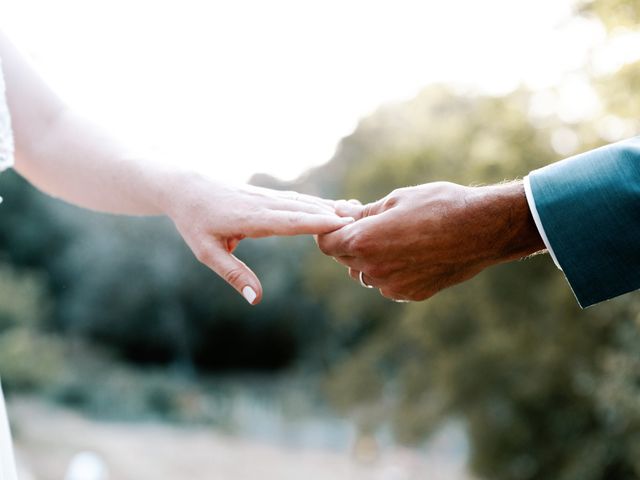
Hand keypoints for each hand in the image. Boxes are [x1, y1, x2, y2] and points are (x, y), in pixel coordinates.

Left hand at [164, 172, 353, 304]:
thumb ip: (234, 275)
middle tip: (361, 223)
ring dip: (328, 207)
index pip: (289, 221)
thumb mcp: (208, 253)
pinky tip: (332, 207)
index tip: (341, 224)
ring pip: (303, 202)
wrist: (186, 189)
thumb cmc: (195, 223)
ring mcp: (266, 197)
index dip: (316, 222)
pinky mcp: (267, 195)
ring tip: (356, 214)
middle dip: (332, 215)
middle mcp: (263, 204)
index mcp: (250, 219)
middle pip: (303, 209)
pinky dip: (317, 203)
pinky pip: (296, 199)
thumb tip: (257, 299)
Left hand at [317, 181, 544, 301]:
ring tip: (394, 236)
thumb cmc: (439, 206)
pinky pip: (388, 284)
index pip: (326, 243)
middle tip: (367, 221)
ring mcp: (393, 286)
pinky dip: (391, 270)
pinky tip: (412, 252)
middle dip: (349, 241)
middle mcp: (374, 269)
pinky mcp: (411, 294)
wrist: (484, 229)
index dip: (328, 230)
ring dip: (370, 257)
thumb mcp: (396, 200)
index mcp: (364, 241)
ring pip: (366, 273)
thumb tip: (341, 214)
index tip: (340, 220)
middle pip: (344, 258)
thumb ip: (363, 213)